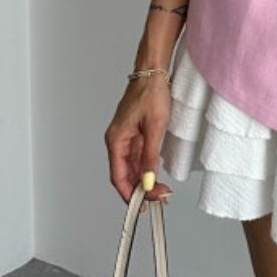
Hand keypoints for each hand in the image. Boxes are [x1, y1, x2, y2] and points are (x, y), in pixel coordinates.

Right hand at [104, 77, 173, 206]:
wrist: (154, 71)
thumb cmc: (151, 92)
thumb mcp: (154, 128)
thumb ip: (150, 157)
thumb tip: (147, 182)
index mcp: (116, 140)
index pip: (118, 176)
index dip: (129, 194)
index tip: (142, 205)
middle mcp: (118, 140)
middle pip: (125, 173)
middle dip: (141, 189)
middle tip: (159, 198)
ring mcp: (127, 136)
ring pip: (132, 166)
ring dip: (144, 180)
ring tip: (160, 190)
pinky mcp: (136, 132)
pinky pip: (138, 156)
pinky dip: (146, 168)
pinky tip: (155, 174)